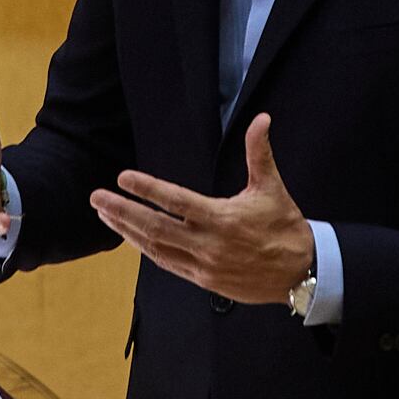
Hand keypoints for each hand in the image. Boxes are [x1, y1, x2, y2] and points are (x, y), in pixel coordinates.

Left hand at [89, 113, 317, 305]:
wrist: (300, 273)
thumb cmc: (285, 226)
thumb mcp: (271, 187)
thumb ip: (259, 152)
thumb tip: (262, 118)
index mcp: (222, 218)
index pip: (175, 201)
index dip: (146, 189)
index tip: (122, 178)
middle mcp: (208, 243)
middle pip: (154, 226)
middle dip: (121, 211)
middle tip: (97, 198)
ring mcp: (202, 265)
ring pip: (155, 247)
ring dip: (127, 230)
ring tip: (105, 215)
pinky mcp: (202, 280)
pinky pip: (166, 262)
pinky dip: (145, 249)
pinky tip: (130, 237)